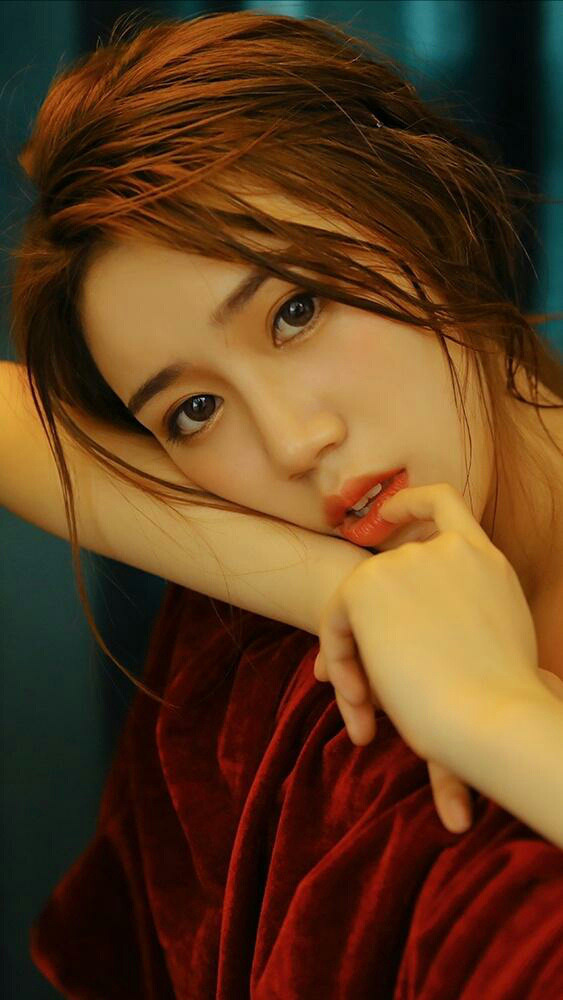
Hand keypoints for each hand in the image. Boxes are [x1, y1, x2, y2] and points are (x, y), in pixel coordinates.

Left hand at [313, 482, 543, 833]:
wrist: (492, 716)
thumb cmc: (501, 704)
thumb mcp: (493, 649)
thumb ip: (459, 628)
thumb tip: (418, 672)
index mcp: (485, 562)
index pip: (444, 504)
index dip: (410, 504)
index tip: (387, 515)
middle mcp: (445, 550)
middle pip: (384, 583)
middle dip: (368, 640)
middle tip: (364, 700)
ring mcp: (405, 560)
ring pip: (357, 613)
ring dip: (354, 667)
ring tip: (368, 720)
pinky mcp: (366, 583)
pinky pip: (335, 624)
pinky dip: (339, 666)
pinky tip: (360, 709)